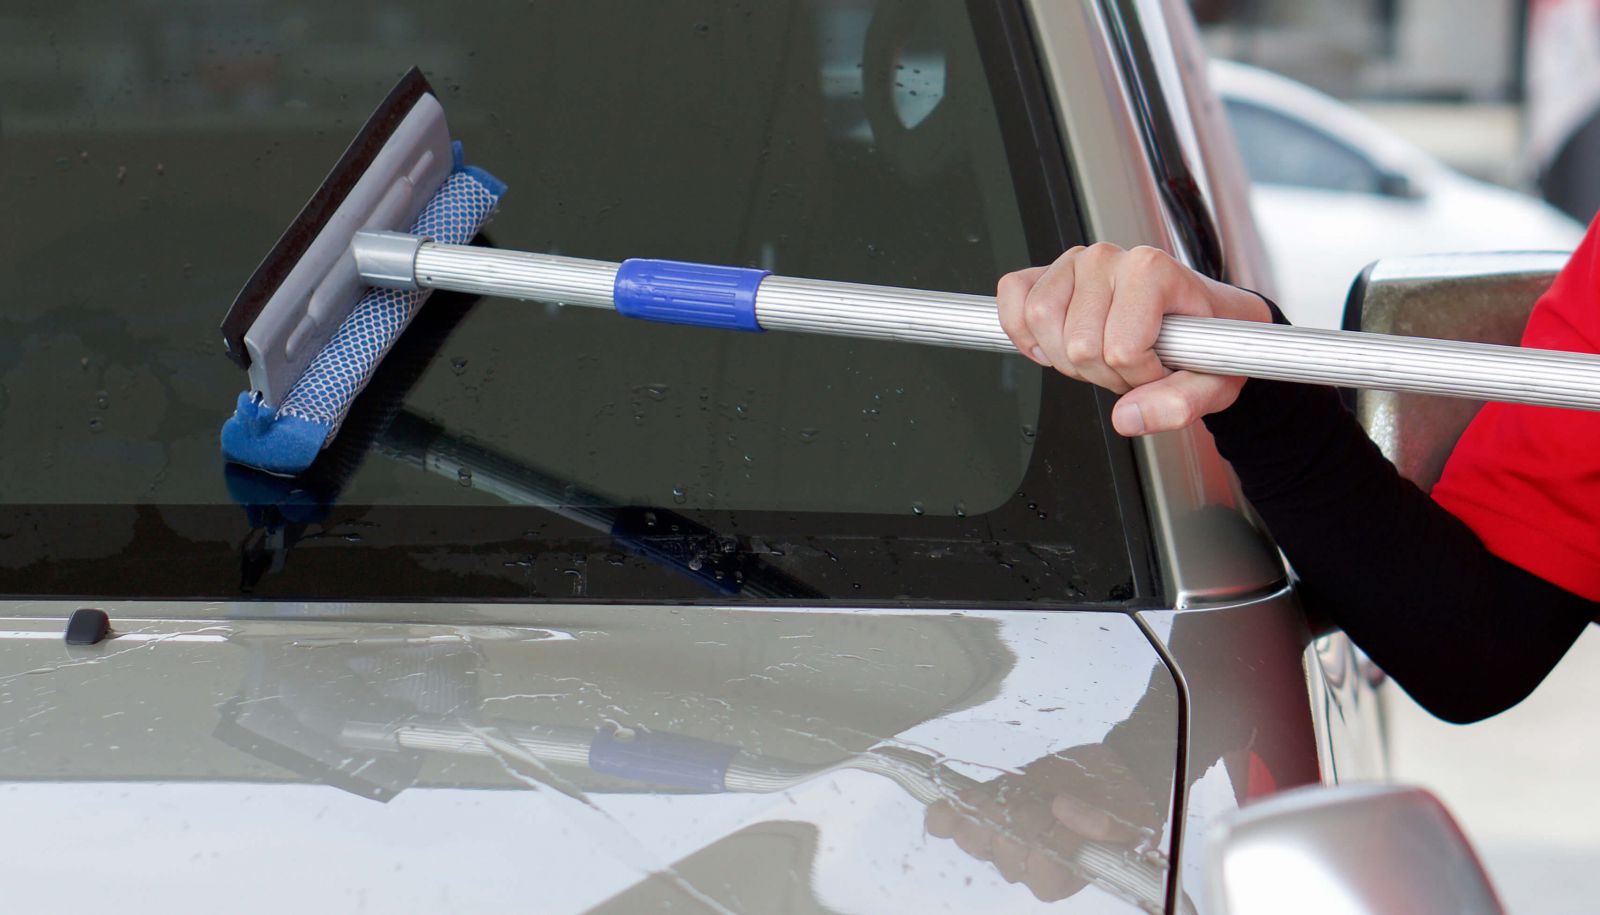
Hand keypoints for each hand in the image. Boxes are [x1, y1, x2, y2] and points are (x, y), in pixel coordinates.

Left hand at [924, 744, 1162, 902]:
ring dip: (987, 811)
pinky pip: (946, 823)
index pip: (1042, 878)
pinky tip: (953, 802)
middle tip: (1041, 799)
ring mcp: (998, 840)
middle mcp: (1026, 866)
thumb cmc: (1121, 803)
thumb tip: (1065, 809)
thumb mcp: (1133, 819)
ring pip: (973, 838)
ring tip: (1008, 794)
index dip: (1049, 844)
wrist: (1105, 774)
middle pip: (1004, 854)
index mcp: (1064, 877)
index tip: (1064, 811)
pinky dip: (945, 813)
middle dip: (1023, 819)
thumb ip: (1108, 825)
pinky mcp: (979, 812)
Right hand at [997, 243, 1271, 435]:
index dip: (1139, 375)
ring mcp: (1072, 263)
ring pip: (1039, 322)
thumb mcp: (1212, 381)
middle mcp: (1109, 258)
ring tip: (1100, 355)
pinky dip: (1024, 333)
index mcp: (1152, 271)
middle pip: (1077, 344)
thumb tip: (1130, 418)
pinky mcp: (1044, 273)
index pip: (1120, 348)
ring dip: (1065, 359)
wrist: (1200, 316)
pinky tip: (1055, 344)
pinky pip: (1013, 300)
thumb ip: (1179, 403)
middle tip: (1130, 366)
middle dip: (1103, 373)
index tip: (1159, 367)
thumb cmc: (1202, 339)